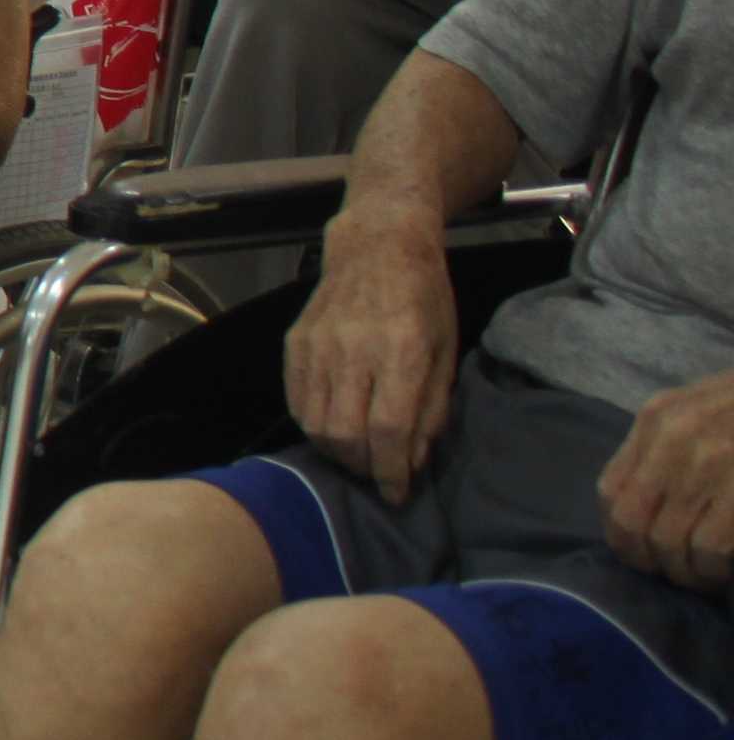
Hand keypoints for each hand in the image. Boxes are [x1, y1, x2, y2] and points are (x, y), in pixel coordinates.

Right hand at [286, 217, 458, 502]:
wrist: (377, 245)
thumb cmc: (425, 297)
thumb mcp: (445, 350)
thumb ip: (431, 407)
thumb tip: (412, 458)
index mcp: (401, 351)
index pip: (387, 429)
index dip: (391, 471)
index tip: (397, 494)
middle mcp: (353, 349)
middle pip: (345, 434)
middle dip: (362, 467)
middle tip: (377, 476)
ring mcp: (317, 345)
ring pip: (315, 423)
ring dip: (336, 451)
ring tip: (356, 455)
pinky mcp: (295, 342)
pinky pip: (296, 401)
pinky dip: (313, 425)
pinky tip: (333, 427)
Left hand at [603, 375, 733, 587]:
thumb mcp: (703, 411)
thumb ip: (670, 447)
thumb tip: (651, 508)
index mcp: (658, 417)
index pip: (610, 490)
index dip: (621, 532)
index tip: (642, 550)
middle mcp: (672, 438)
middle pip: (630, 522)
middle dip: (647, 560)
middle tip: (674, 572)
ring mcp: (707, 464)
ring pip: (666, 542)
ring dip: (684, 572)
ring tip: (703, 576)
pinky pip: (708, 549)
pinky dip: (713, 570)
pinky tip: (724, 571)